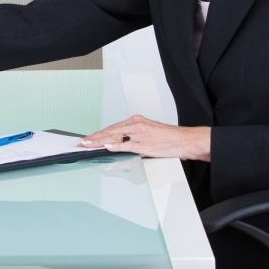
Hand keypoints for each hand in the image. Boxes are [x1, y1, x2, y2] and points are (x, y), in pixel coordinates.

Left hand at [80, 114, 210, 160]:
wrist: (186, 140)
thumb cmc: (170, 138)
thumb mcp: (148, 133)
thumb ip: (132, 138)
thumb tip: (117, 144)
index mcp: (136, 121)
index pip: (112, 128)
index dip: (98, 134)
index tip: (89, 138)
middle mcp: (136, 125)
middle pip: (110, 131)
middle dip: (94, 137)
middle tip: (82, 142)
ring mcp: (139, 134)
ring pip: (115, 137)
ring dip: (99, 142)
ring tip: (88, 145)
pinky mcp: (145, 144)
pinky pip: (126, 145)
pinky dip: (115, 146)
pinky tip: (106, 147)